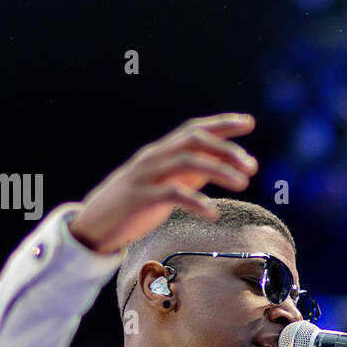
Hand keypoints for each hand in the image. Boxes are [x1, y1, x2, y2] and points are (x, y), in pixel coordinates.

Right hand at [69, 113, 259, 253]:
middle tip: (252, 166)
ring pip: (186, 162)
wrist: (94, 223)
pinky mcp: (140, 198)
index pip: (195, 129)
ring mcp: (146, 176)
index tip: (249, 123)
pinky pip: (172, 194)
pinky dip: (196, 201)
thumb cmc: (136, 204)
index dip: (222, 124)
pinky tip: (213, 213)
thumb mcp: (167, 182)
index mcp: (162, 152)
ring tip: (243, 184)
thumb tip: (229, 166)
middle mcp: (154, 157)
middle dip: (226, 149)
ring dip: (219, 170)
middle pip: (194, 140)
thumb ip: (194, 173)